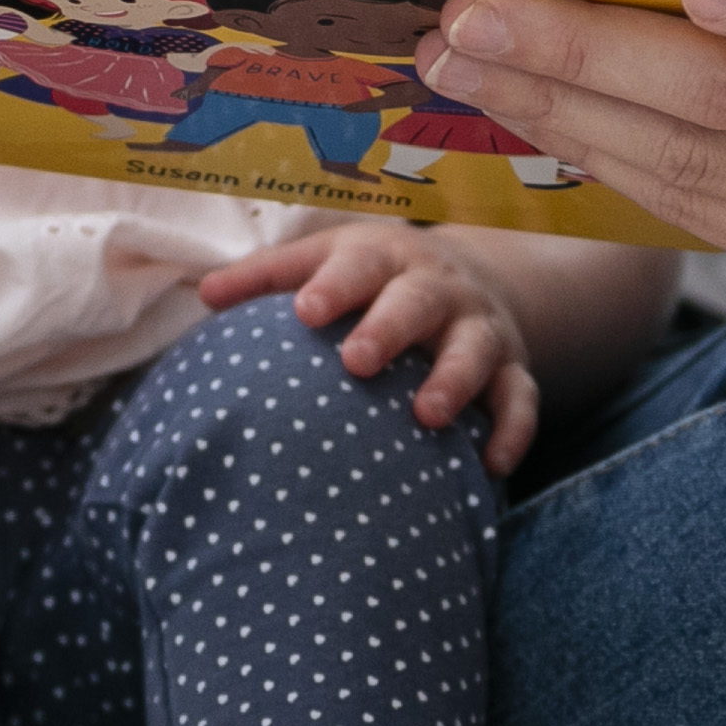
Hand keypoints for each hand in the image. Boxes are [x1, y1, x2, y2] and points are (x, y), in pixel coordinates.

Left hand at [197, 217, 544, 470]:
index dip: (335, 286)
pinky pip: (521, 400)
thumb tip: (203, 295)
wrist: (468, 282)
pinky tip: (492, 466)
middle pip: (418, 302)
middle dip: (390, 328)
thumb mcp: (325, 262)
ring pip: (476, 349)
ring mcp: (479, 329)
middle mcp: (437, 289)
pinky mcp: (512, 370)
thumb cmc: (372, 281)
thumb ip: (267, 278)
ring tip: (426, 415)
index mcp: (384, 259)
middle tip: (357, 362)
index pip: (358, 265)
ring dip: (455, 380)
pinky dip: (513, 430)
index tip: (305, 312)